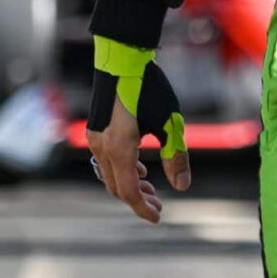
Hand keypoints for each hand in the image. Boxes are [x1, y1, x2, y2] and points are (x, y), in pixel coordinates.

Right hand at [85, 38, 189, 223]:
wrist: (123, 59)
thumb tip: (182, 186)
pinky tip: (138, 167)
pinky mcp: (94, 129)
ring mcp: (94, 138)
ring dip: (129, 185)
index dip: (143, 208)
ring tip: (151, 187)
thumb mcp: (170, 123)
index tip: (158, 218)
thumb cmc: (150, 89)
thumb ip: (176, 156)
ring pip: (109, 174)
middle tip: (158, 204)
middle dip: (138, 199)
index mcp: (119, 149)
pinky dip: (120, 170)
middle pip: (116, 187)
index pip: (129, 192)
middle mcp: (101, 147)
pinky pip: (104, 161)